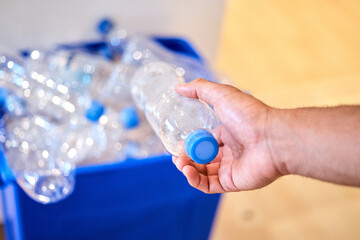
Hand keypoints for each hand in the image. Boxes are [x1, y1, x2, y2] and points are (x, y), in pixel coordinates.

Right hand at [172, 78, 281, 192]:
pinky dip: (195, 180)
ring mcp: (230, 167)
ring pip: (203, 172)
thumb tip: (178, 88)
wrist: (272, 139)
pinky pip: (209, 185)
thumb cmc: (249, 116)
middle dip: (186, 157)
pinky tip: (187, 171)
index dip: (189, 141)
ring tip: (179, 163)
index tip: (177, 142)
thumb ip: (199, 89)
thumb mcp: (222, 95)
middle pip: (201, 157)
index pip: (204, 139)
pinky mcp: (232, 182)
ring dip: (187, 168)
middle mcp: (229, 151)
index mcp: (227, 132)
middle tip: (176, 156)